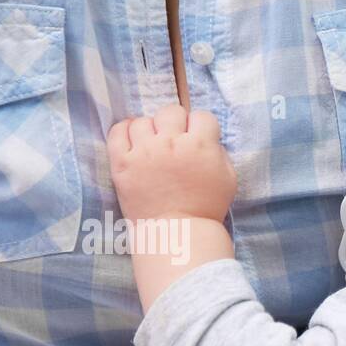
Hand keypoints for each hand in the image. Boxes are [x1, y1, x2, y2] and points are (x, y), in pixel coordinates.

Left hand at [107, 104, 236, 223]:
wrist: (178, 233)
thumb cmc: (207, 208)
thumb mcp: (228, 179)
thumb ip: (219, 152)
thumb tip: (206, 138)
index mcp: (200, 146)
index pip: (202, 116)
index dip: (201, 127)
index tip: (198, 139)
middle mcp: (171, 143)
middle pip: (171, 111)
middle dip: (176, 124)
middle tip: (175, 142)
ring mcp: (144, 152)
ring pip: (143, 121)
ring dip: (150, 131)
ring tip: (153, 146)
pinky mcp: (122, 163)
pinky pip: (117, 132)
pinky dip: (124, 130)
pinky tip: (132, 139)